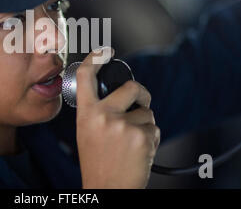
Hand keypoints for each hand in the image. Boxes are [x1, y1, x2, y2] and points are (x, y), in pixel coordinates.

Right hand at [76, 47, 159, 188]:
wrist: (107, 189)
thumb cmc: (97, 163)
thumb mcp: (87, 132)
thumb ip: (98, 112)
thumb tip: (120, 96)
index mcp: (86, 114)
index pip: (86, 77)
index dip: (96, 58)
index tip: (105, 51)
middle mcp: (103, 116)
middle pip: (131, 87)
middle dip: (142, 93)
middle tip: (142, 101)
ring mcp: (123, 125)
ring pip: (146, 113)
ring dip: (144, 125)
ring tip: (131, 144)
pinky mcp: (142, 136)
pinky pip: (154, 128)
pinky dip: (151, 139)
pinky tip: (139, 152)